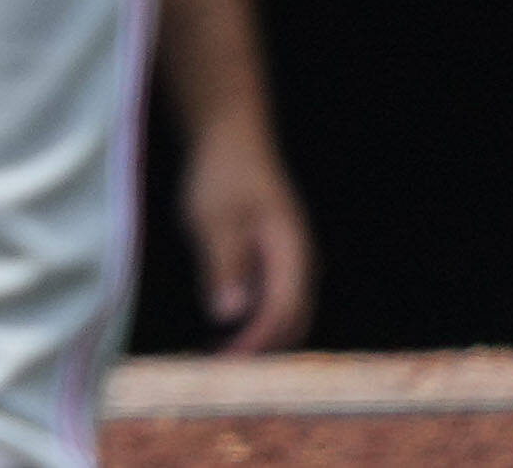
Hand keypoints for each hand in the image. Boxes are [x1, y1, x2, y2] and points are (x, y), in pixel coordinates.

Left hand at [182, 112, 319, 355]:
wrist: (231, 139)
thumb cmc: (221, 176)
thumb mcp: (214, 218)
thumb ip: (223, 264)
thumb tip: (228, 314)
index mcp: (290, 251)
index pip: (281, 311)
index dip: (256, 343)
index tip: (225, 365)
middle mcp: (299, 262)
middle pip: (291, 322)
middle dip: (260, 350)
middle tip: (218, 373)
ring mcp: (291, 262)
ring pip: (285, 315)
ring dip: (258, 340)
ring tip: (218, 358)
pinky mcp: (276, 261)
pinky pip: (273, 302)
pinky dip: (253, 322)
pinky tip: (223, 328)